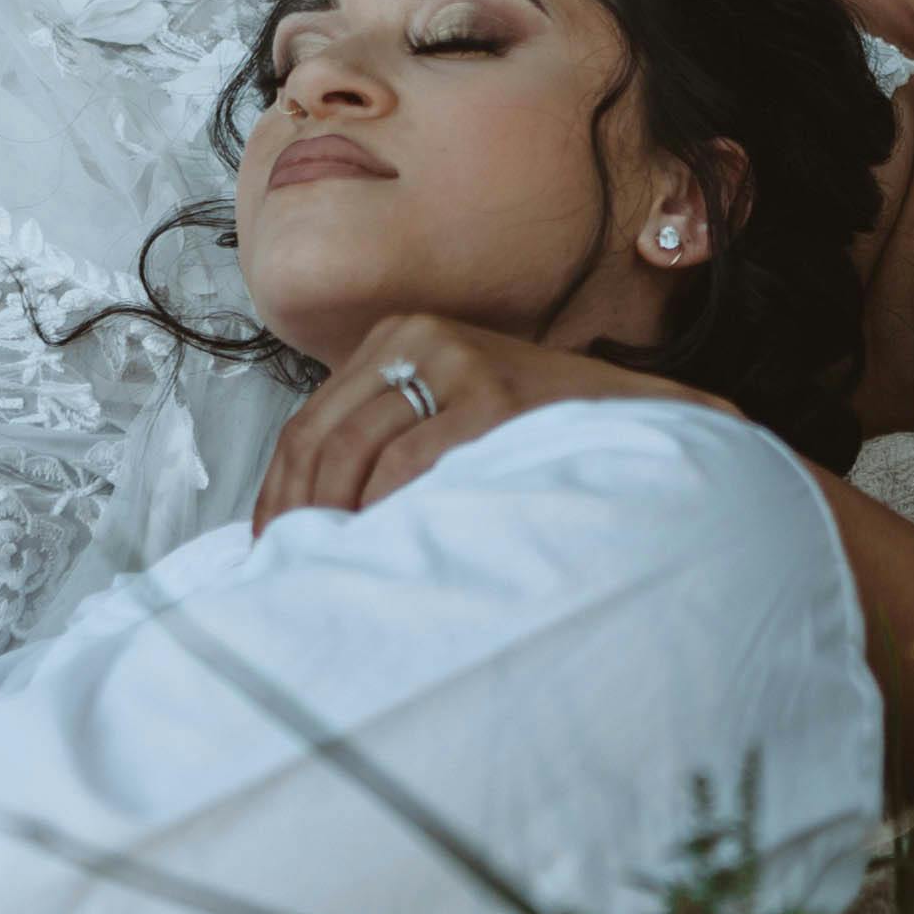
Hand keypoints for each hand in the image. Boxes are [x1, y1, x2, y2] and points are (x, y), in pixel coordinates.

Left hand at [253, 313, 726, 532]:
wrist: (646, 420)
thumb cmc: (539, 435)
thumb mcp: (453, 414)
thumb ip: (388, 445)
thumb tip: (304, 521)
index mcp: (398, 337)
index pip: (306, 425)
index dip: (277, 497)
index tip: (266, 554)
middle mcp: (420, 337)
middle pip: (320, 440)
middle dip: (296, 517)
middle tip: (291, 577)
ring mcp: (460, 361)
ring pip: (355, 453)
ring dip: (336, 522)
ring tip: (335, 574)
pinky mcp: (493, 394)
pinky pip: (410, 465)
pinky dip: (386, 512)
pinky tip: (388, 550)